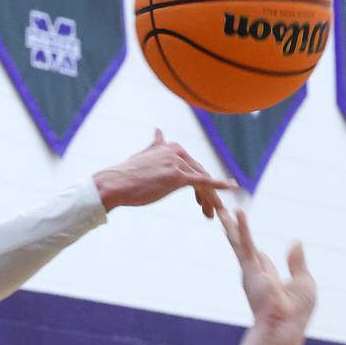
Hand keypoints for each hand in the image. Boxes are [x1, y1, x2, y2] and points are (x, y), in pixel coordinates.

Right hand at [94, 129, 234, 219]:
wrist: (113, 184)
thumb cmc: (126, 175)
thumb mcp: (144, 155)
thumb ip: (156, 145)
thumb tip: (159, 130)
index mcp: (171, 146)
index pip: (192, 166)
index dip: (200, 183)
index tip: (200, 200)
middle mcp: (177, 151)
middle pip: (200, 173)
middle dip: (207, 193)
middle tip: (210, 211)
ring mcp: (178, 162)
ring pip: (202, 181)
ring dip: (211, 199)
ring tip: (213, 214)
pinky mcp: (177, 176)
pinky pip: (204, 181)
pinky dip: (219, 185)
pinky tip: (232, 187)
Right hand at [215, 203, 316, 344]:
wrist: (285, 325)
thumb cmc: (296, 311)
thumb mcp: (304, 282)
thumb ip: (298, 263)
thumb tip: (296, 243)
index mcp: (267, 278)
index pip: (260, 258)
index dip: (255, 248)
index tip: (248, 238)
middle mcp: (255, 274)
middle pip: (242, 246)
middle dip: (232, 230)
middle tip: (223, 213)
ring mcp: (250, 271)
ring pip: (237, 242)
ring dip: (229, 224)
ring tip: (219, 208)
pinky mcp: (250, 269)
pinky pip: (245, 243)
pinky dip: (242, 228)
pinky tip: (237, 213)